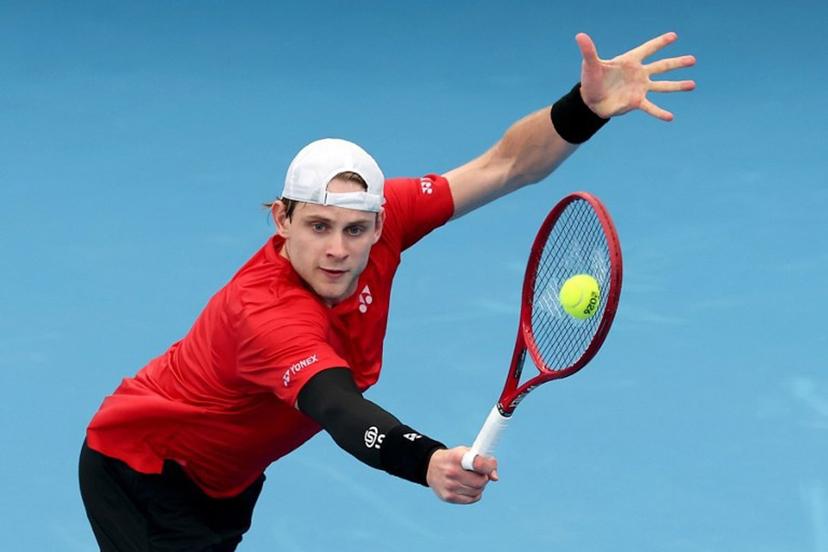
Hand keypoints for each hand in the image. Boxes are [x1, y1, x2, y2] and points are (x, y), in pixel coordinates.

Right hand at [426, 447, 498, 503]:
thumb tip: (495, 477)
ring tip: (472, 480)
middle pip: (481, 481)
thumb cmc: (453, 459)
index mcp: (457, 457)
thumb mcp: (466, 452)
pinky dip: (474, 494)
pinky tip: (468, 487)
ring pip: (477, 491)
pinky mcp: (448, 497)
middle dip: (484, 478)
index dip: (488, 467)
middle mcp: (452, 472)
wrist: (430, 467)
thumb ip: (484, 461)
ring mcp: (449, 486)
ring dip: (479, 487)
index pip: (478, 463)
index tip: (489, 468)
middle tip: (480, 474)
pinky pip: (471, 499)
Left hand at [577, 31, 695, 120]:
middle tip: (693, 60)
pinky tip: (670, 117)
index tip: (674, 36)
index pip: (647, 49)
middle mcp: (638, 74)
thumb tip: (579, 36)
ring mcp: (639, 88)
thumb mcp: (590, 65)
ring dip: (677, 85)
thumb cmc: (591, 80)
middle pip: (661, 66)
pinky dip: (659, 112)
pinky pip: (650, 107)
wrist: (590, 101)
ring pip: (662, 85)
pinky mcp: (636, 102)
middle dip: (677, 63)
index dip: (660, 43)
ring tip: (693, 85)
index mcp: (629, 61)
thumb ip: (588, 51)